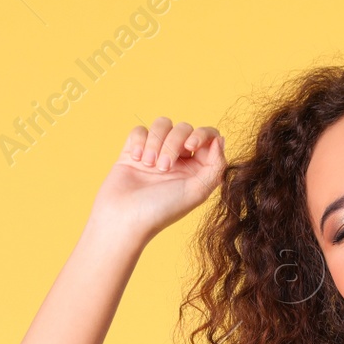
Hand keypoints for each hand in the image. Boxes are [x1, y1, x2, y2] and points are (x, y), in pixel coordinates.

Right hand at [90, 117, 226, 241]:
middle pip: (183, 128)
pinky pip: (140, 130)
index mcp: (195, 169)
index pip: (207, 137)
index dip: (202, 134)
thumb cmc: (160, 210)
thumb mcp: (197, 191)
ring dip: (156, 141)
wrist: (123, 219)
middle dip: (173, 143)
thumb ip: (216, 166)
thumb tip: (220, 140)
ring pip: (162, 125)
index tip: (191, 146)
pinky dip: (139, 141)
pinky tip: (136, 159)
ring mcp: (154, 154)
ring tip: (148, 164)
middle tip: (163, 169)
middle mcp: (177, 160)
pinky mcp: (133, 152)